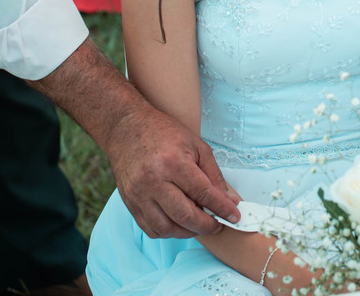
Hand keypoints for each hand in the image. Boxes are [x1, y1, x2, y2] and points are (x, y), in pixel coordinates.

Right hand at [106, 102, 241, 237]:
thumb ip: (213, 174)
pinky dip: (168, 232)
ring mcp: (138, 193)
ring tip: (198, 224)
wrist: (125, 127)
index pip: (203, 193)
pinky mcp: (129, 202)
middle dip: (207, 226)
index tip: (234, 216)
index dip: (222, 208)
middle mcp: (154, 180)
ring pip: (167, 228)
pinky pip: (150, 228)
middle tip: (218, 225)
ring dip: (187, 232)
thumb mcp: (196, 145)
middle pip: (185, 216)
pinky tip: (179, 224)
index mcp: (173, 162)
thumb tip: (230, 200)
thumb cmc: (163, 133)